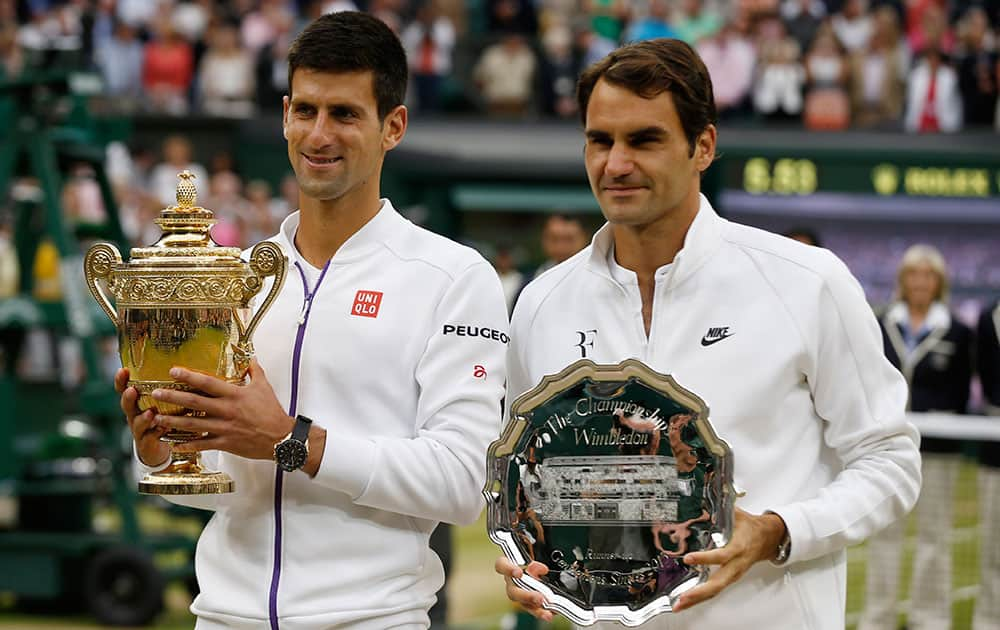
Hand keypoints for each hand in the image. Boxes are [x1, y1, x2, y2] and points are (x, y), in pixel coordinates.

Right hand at [116, 368, 169, 466]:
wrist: (161, 448)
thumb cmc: (164, 420)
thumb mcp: (165, 403)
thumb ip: (169, 389)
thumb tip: (182, 368)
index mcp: (137, 403)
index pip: (125, 389)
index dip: (121, 381)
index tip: (123, 370)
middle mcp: (135, 415)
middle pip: (127, 406)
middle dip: (128, 398)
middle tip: (131, 390)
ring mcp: (139, 430)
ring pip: (137, 423)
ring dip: (143, 418)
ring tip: (150, 413)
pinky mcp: (147, 443)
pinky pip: (149, 438)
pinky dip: (155, 433)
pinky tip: (162, 428)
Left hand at [150, 359, 293, 460]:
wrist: (280, 439)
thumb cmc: (272, 412)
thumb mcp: (264, 388)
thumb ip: (255, 372)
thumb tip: (251, 358)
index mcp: (235, 395)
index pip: (207, 383)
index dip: (189, 376)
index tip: (173, 371)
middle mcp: (226, 411)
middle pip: (194, 402)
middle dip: (173, 397)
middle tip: (155, 393)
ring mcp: (224, 428)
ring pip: (193, 424)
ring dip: (173, 421)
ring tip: (158, 417)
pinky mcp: (225, 443)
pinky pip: (202, 445)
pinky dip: (187, 445)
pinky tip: (174, 444)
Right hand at [494, 556, 553, 621]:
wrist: (534, 570)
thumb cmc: (529, 559)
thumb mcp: (533, 555)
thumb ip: (535, 560)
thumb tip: (541, 569)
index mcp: (509, 566)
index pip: (501, 565)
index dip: (508, 569)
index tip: (519, 572)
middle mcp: (511, 581)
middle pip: (513, 591)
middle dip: (526, 595)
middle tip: (538, 597)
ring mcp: (518, 593)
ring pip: (523, 603)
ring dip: (535, 608)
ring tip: (546, 612)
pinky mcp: (527, 603)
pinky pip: (532, 609)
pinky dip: (542, 612)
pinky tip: (550, 614)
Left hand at [673, 508, 786, 611]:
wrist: (770, 538)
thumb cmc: (752, 527)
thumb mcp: (736, 514)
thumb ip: (719, 509)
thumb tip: (700, 498)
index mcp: (738, 547)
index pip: (721, 555)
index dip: (705, 558)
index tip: (689, 558)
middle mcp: (736, 565)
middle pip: (718, 583)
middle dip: (699, 592)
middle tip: (681, 598)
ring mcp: (734, 574)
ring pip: (716, 590)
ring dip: (697, 599)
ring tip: (680, 605)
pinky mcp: (731, 578)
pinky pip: (716, 590)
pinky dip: (701, 597)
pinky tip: (687, 601)